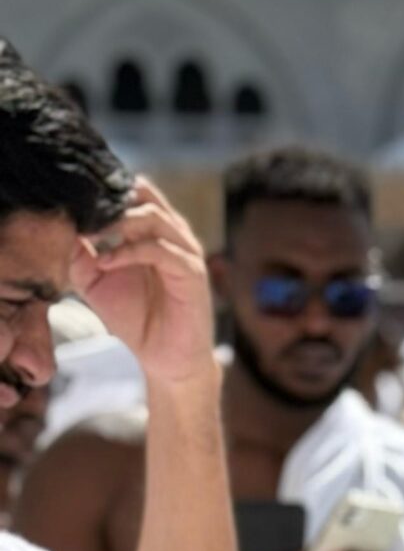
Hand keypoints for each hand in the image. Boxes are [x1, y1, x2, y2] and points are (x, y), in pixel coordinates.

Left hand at [67, 180, 216, 389]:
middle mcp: (173, 236)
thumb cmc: (137, 320)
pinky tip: (107, 263)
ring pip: (154, 216)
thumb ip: (80, 256)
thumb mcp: (95, 282)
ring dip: (119, 222)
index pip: (134, 191)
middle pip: (145, 193)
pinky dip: (130, 252)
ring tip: (91, 237)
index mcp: (153, 232)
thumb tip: (64, 229)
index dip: (105, 193)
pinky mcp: (192, 273)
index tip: (76, 207)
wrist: (165, 359)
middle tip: (84, 217)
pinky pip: (160, 249)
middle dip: (112, 202)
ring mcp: (185, 252)